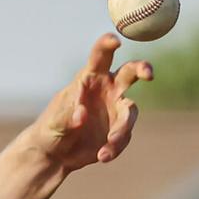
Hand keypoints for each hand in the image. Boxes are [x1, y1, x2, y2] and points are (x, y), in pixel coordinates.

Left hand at [30, 34, 152, 171]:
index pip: (100, 56)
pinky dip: (115, 147)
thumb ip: (66, 117)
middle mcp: (108, 90)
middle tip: (149, 74)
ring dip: (122, 128)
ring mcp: (116, 109)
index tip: (114, 42)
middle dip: (142, 69)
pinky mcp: (118, 130)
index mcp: (89, 78)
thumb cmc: (49, 130)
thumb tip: (81, 115)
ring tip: (109, 144)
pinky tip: (103, 156)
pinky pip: (124, 136)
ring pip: (130, 111)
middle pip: (130, 72)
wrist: (54, 154)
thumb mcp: (53, 123)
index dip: (108, 45)